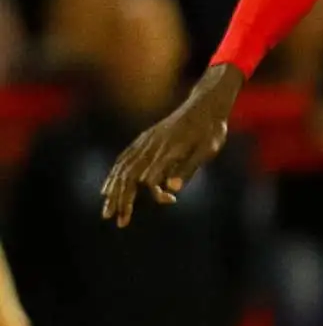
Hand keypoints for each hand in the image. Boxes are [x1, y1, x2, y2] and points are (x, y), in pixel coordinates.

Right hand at [100, 64, 241, 225]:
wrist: (205, 105)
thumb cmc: (210, 130)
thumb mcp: (207, 149)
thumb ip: (188, 168)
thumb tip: (172, 189)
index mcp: (168, 150)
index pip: (152, 178)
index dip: (154, 194)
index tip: (167, 202)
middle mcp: (152, 147)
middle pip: (129, 176)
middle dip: (122, 200)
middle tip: (118, 221)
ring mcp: (146, 142)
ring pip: (123, 169)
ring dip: (114, 191)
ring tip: (108, 211)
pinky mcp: (145, 139)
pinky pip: (124, 159)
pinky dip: (114, 175)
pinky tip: (108, 187)